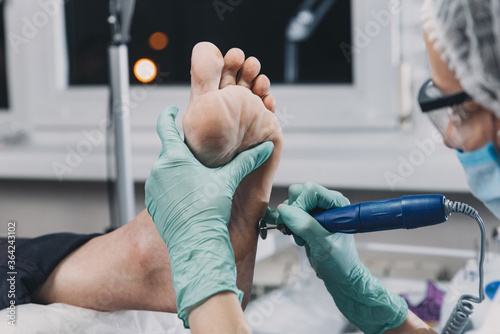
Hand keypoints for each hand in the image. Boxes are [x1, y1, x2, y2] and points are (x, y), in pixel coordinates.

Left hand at [145, 106, 272, 326]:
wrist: (196, 242)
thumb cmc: (209, 209)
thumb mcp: (228, 180)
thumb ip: (246, 161)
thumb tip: (266, 147)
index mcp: (174, 157)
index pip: (164, 126)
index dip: (168, 115)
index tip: (171, 110)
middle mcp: (158, 170)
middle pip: (170, 152)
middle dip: (184, 153)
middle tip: (199, 156)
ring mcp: (153, 188)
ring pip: (165, 172)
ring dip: (178, 172)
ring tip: (195, 180)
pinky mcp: (152, 204)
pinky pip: (161, 189)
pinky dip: (172, 189)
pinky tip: (188, 198)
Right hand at [276, 182, 406, 333]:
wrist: (340, 277)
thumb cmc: (340, 262)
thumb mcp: (323, 244)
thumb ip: (305, 225)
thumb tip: (284, 209)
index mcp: (337, 204)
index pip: (311, 190)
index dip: (301, 204)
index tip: (298, 222)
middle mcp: (327, 204)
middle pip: (299, 192)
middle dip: (294, 211)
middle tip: (299, 230)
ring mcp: (317, 211)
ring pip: (292, 203)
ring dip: (291, 221)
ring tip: (301, 237)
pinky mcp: (308, 220)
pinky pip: (290, 214)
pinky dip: (289, 225)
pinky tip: (298, 237)